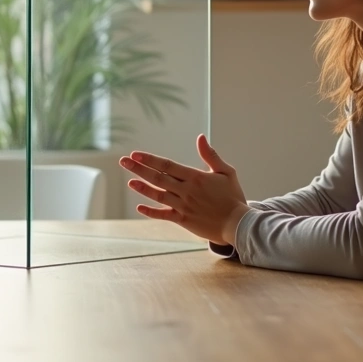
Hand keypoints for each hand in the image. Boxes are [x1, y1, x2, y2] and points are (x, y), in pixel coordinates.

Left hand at [120, 134, 249, 246]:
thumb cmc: (233, 197)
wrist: (239, 224)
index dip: (150, 159)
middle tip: (123, 161)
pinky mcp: (183, 220)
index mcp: (195, 177)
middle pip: (158, 178)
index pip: (167, 165)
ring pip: (158, 195)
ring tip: (129, 181)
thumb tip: (200, 137)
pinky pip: (164, 215)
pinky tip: (139, 207)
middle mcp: (186, 191)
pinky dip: (151, 212)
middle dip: (139, 169)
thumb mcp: (226, 172)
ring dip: (142, 188)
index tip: (135, 154)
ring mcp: (183, 206)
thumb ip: (210, 155)